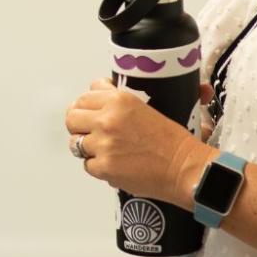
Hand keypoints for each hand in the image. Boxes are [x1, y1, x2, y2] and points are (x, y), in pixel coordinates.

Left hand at [65, 78, 211, 207]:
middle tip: (89, 131)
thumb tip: (100, 88)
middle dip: (79, 125)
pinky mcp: (104, 167)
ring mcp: (103, 145)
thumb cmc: (172, 139)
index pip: (84, 96)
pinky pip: (87, 165)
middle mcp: (107, 120)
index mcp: (119, 100)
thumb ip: (118, 98)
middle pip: (71, 118)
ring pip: (75, 143)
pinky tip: (111, 164)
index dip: (86, 105)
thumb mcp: (145, 106)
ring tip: (101, 149)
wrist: (184, 168)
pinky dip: (97, 166)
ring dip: (86, 146)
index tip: (90, 110)